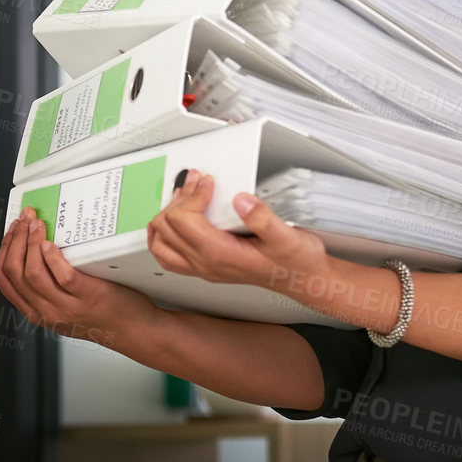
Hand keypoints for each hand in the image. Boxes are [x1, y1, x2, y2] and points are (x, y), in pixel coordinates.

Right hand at [0, 207, 158, 351]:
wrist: (132, 330)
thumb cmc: (104, 313)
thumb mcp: (65, 306)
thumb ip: (50, 287)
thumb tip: (39, 248)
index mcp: (36, 312)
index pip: (4, 280)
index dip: (5, 250)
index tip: (12, 231)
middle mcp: (46, 311)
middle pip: (15, 273)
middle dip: (15, 241)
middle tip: (24, 220)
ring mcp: (66, 306)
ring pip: (33, 273)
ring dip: (31, 243)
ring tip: (36, 225)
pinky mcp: (88, 296)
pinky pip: (62, 275)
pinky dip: (53, 257)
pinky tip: (52, 244)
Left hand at [147, 168, 329, 291]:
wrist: (301, 278)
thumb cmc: (294, 261)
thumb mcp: (286, 236)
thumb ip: (262, 218)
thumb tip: (240, 200)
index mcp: (220, 254)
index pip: (183, 220)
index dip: (193, 194)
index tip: (210, 183)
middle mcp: (206, 264)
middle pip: (166, 228)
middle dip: (179, 199)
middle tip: (198, 182)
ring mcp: (203, 268)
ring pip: (160, 244)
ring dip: (165, 217)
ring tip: (182, 197)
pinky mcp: (206, 267)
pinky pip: (169, 257)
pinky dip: (163, 237)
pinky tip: (172, 225)